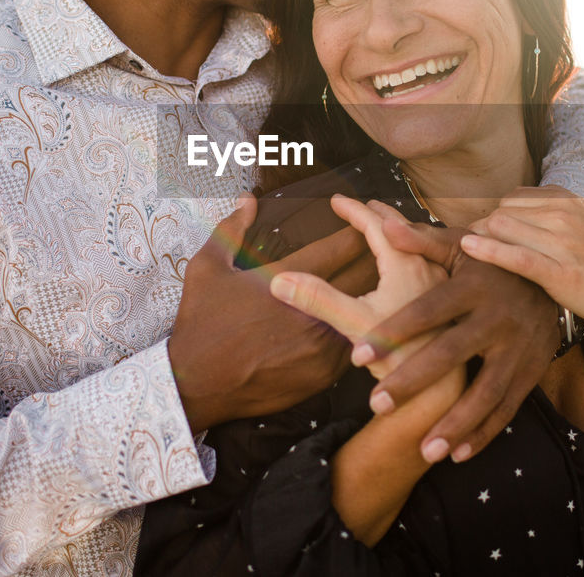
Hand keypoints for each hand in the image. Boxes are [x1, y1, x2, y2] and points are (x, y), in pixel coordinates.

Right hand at [169, 194, 369, 430]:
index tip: (365, 219)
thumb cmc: (201, 322)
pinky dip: (360, 329)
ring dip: (374, 293)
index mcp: (288, 280)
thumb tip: (247, 199)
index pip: (340, 247)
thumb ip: (231, 229)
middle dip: (374, 257)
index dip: (358, 230)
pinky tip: (365, 319)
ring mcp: (321, 346)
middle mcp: (311, 311)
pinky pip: (353, 344)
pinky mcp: (323, 374)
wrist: (197, 384)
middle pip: (362, 277)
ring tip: (386, 279)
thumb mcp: (207, 267)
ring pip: (363, 314)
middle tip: (385, 244)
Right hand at [269, 194, 450, 383]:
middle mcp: (428, 266)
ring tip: (383, 227)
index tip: (336, 200)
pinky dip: (409, 250)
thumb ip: (317, 299)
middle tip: (359, 205)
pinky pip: (426, 258)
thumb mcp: (352, 324)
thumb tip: (280, 281)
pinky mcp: (444, 299)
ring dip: (396, 231)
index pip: (376, 224)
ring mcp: (440, 282)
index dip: (353, 209)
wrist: (439, 389)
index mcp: (405, 263)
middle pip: (401, 227)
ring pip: (416, 243)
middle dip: (377, 214)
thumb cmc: (400, 357)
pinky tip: (407, 264)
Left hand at [351, 203, 559, 463]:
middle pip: (451, 353)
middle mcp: (497, 318)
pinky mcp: (532, 370)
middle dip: (413, 381)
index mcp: (473, 285)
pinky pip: (508, 407)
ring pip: (486, 391)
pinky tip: (457, 455)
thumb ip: (421, 239)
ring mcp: (519, 348)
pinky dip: (484, 433)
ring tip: (424, 450)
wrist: (555, 272)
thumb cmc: (491, 259)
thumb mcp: (461, 244)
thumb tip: (385, 226)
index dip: (394, 331)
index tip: (358, 353)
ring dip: (455, 423)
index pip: (428, 310)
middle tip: (376, 405)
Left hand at [460, 186, 583, 339]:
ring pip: (503, 227)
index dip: (495, 216)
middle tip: (472, 247)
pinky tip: (468, 248)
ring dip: (480, 238)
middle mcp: (565, 215)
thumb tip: (527, 200)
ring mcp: (563, 243)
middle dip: (483, 228)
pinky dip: (488, 250)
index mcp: (570, 200)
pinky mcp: (562, 273)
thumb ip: (561, 208)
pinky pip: (516, 256)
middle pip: (502, 210)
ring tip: (466, 253)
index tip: (486, 234)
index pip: (514, 197)